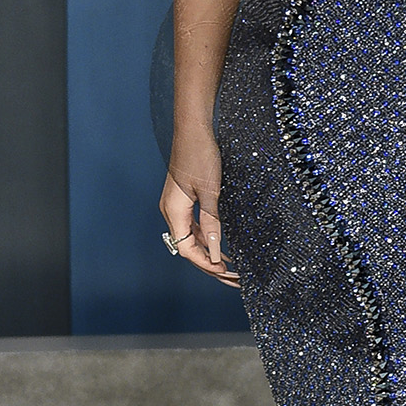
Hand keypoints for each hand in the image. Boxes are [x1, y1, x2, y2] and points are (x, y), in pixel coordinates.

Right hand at [159, 135, 239, 286]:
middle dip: (209, 264)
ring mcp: (177, 204)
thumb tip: (213, 252)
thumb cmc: (200, 155)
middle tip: (233, 278)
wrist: (194, 127)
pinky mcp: (185, 196)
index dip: (206, 264)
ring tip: (229, 266)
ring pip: (192, 237)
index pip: (187, 250)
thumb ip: (211, 223)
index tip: (226, 273)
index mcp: (174, 212)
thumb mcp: (210, 192)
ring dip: (209, 252)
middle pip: (188, 247)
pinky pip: (194, 224)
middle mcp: (172, 211)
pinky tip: (219, 244)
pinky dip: (207, 237)